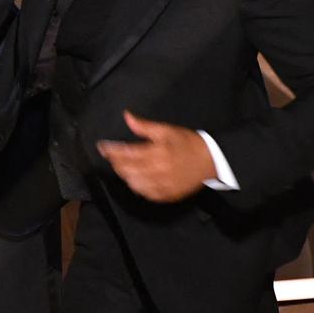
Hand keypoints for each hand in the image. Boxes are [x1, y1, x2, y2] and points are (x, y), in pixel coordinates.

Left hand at [97, 111, 216, 201]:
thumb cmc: (188, 144)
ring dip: (124, 175)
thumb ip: (144, 126)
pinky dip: (136, 186)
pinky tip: (135, 179)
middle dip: (116, 162)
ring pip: (133, 183)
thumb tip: (127, 117)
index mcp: (156, 153)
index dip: (111, 151)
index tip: (102, 147)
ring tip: (122, 166)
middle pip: (126, 170)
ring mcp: (162, 185)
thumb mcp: (166, 130)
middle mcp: (157, 171)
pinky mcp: (167, 195)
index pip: (126, 153)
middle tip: (111, 155)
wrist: (211, 161)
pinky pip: (145, 194)